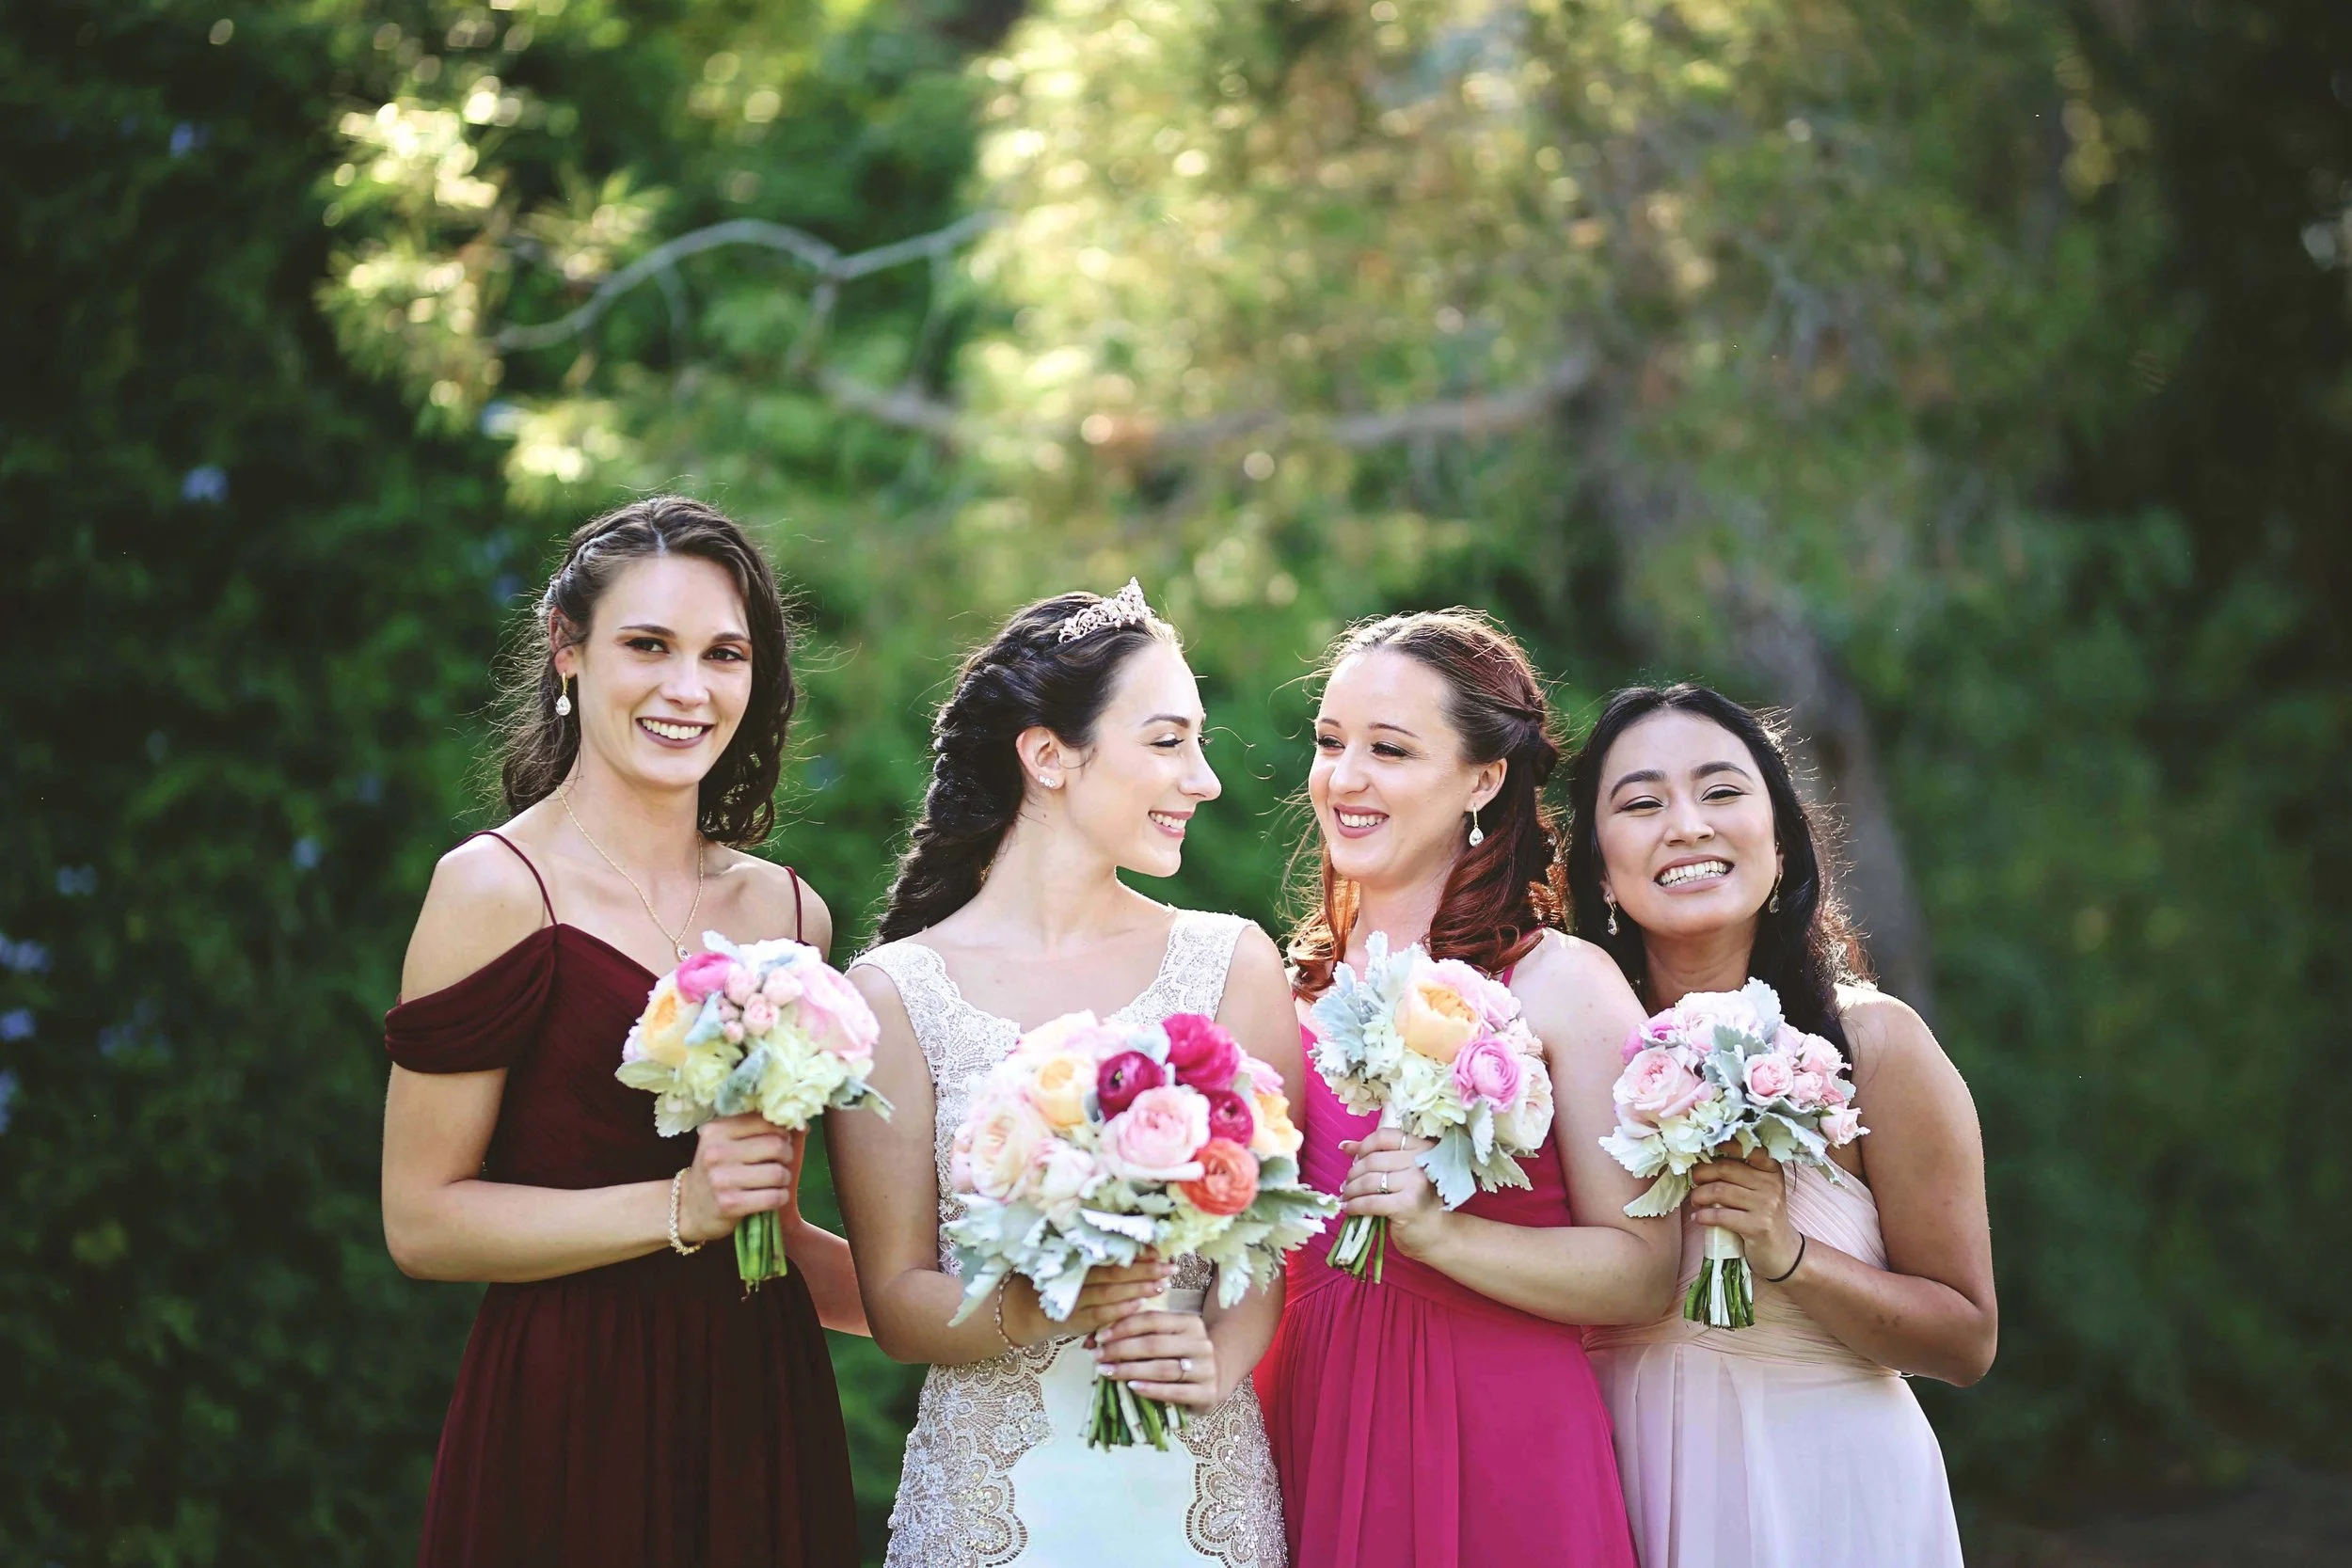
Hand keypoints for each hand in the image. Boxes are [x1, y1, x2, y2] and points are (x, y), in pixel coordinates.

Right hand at [677, 1115, 796, 1245]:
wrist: (688, 1209)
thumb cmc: (717, 1171)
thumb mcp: (727, 1143)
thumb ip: (758, 1129)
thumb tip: (803, 1125)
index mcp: (717, 1130)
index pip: (765, 1121)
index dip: (781, 1131)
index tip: (781, 1140)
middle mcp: (716, 1152)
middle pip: (776, 1145)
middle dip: (787, 1155)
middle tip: (781, 1162)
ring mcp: (722, 1179)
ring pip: (778, 1172)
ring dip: (785, 1178)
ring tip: (776, 1181)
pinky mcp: (730, 1204)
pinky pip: (774, 1197)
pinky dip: (781, 1197)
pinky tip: (773, 1196)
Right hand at [1000, 1259, 1173, 1346]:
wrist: (1024, 1310)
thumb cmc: (1056, 1283)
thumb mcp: (1073, 1266)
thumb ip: (1098, 1259)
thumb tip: (1139, 1247)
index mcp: (1078, 1259)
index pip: (1111, 1253)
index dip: (1136, 1252)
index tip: (1159, 1249)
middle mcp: (1076, 1276)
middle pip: (1115, 1271)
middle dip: (1145, 1269)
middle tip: (1170, 1266)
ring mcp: (1074, 1300)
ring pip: (1110, 1292)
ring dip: (1138, 1288)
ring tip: (1161, 1285)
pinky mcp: (1073, 1322)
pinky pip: (1099, 1315)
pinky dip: (1119, 1310)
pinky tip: (1138, 1306)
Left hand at [1094, 1308, 1220, 1407]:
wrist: (1217, 1376)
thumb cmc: (1182, 1355)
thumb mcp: (1168, 1338)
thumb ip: (1140, 1334)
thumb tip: (1095, 1337)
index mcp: (1190, 1322)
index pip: (1152, 1320)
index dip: (1124, 1326)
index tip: (1100, 1336)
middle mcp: (1201, 1343)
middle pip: (1154, 1344)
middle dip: (1121, 1350)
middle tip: (1097, 1356)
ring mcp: (1206, 1369)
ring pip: (1162, 1368)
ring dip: (1131, 1370)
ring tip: (1108, 1372)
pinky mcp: (1208, 1393)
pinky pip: (1175, 1391)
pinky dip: (1152, 1389)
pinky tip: (1132, 1388)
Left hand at [1339, 1126, 1449, 1259]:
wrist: (1436, 1233)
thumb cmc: (1416, 1201)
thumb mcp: (1402, 1172)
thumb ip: (1378, 1155)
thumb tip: (1346, 1146)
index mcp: (1422, 1148)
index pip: (1385, 1137)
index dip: (1364, 1146)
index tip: (1355, 1158)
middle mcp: (1421, 1162)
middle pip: (1373, 1160)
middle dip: (1353, 1173)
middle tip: (1347, 1183)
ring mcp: (1415, 1183)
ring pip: (1369, 1181)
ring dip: (1351, 1189)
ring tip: (1346, 1195)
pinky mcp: (1406, 1205)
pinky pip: (1371, 1202)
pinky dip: (1355, 1205)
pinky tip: (1349, 1208)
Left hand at [1688, 1148, 1800, 1278]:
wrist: (1782, 1251)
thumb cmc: (1763, 1216)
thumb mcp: (1759, 1190)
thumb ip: (1740, 1173)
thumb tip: (1702, 1161)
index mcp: (1771, 1169)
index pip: (1748, 1148)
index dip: (1724, 1145)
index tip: (1705, 1149)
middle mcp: (1771, 1184)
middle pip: (1725, 1169)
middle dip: (1702, 1173)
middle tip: (1694, 1181)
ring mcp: (1766, 1205)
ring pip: (1719, 1191)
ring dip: (1699, 1195)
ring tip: (1695, 1200)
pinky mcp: (1758, 1226)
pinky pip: (1721, 1215)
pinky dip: (1703, 1216)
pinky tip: (1698, 1218)